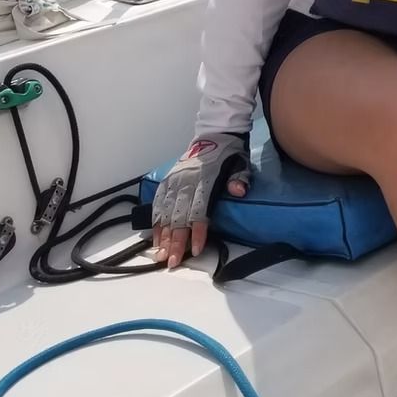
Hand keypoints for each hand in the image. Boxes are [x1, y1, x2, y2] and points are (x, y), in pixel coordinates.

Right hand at [151, 132, 250, 269]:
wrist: (214, 134)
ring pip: (166, 212)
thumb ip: (239, 178)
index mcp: (205, 179)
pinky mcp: (167, 180)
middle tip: (172, 262)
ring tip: (160, 255)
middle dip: (176, 241)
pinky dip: (155, 221)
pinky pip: (158, 203)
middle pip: (179, 216)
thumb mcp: (241, 163)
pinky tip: (154, 237)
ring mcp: (174, 181)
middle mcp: (186, 181)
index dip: (198, 231)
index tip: (196, 249)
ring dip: (162, 235)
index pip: (199, 210)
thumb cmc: (230, 154)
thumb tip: (239, 191)